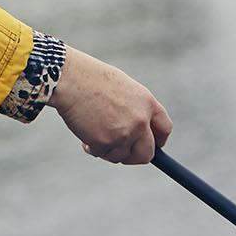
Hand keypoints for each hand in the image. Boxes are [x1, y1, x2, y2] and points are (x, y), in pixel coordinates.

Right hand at [51, 46, 172, 164]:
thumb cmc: (91, 79)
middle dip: (134, 157)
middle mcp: (140, 120)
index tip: (152, 146)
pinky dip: (92, 148)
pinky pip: (102, 154)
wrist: (71, 79)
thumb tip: (136, 134)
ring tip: (93, 133)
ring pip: (121, 156)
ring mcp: (124, 133)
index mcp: (147, 103)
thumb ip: (134, 109)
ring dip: (108, 150)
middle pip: (147, 153)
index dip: (158, 141)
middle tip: (122, 154)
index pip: (164, 129)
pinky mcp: (106, 142)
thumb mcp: (122, 89)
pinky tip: (84, 134)